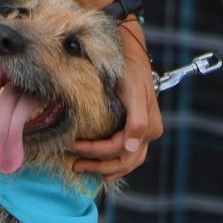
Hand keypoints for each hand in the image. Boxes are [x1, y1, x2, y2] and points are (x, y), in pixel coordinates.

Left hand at [69, 22, 161, 180]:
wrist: (130, 53)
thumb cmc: (129, 69)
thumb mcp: (133, 91)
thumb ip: (136, 121)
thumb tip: (131, 147)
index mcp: (150, 127)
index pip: (118, 149)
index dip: (95, 152)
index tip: (73, 145)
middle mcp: (148, 134)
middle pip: (123, 162)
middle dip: (97, 166)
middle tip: (74, 164)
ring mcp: (142, 135)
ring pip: (125, 163)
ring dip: (103, 169)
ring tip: (81, 167)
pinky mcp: (134, 132)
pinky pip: (123, 156)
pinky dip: (109, 163)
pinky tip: (95, 165)